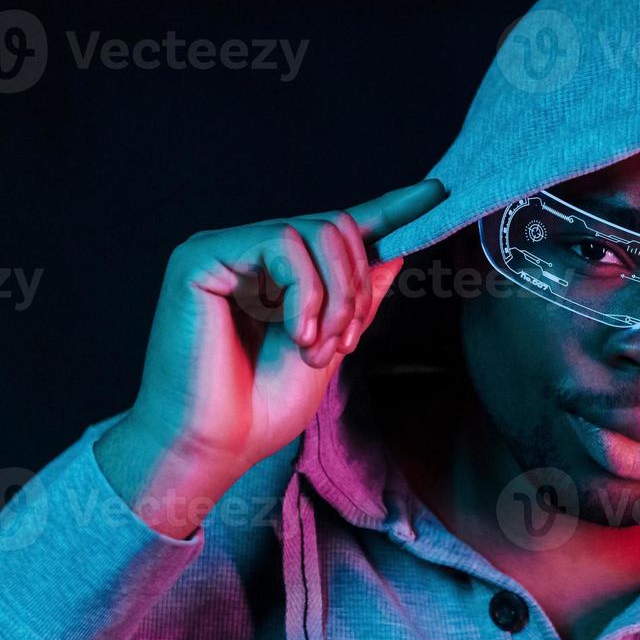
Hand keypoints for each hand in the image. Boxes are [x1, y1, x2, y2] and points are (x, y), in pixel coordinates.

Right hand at [96, 178, 446, 537]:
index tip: (438, 192)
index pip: (342, 229)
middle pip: (339, 225)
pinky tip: (295, 334)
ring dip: (337, 296)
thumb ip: (358, 295)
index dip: (390, 209)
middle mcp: (251, 251)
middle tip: (346, 343)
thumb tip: (398, 247)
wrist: (214, 446)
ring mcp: (225, 249)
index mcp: (280, 272)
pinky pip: (282, 243)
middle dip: (359, 286)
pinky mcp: (202, 256)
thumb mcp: (332, 345)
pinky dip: (305, 293)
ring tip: (317, 348)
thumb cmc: (263, 407)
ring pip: (319, 231)